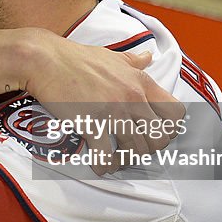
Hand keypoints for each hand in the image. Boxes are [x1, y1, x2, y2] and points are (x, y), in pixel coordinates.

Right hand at [23, 34, 184, 174]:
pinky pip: (106, 156)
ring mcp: (113, 113)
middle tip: (134, 148)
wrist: (46, 60)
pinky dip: (105, 165)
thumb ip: (134, 61)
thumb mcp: (113, 56)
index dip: (170, 129)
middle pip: (159, 138)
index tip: (156, 133)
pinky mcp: (92, 125)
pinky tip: (100, 163)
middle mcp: (132, 98)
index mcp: (140, 82)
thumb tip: (149, 57)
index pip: (176, 113)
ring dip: (127, 159)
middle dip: (149, 148)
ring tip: (116, 158)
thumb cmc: (76, 58)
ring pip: (137, 150)